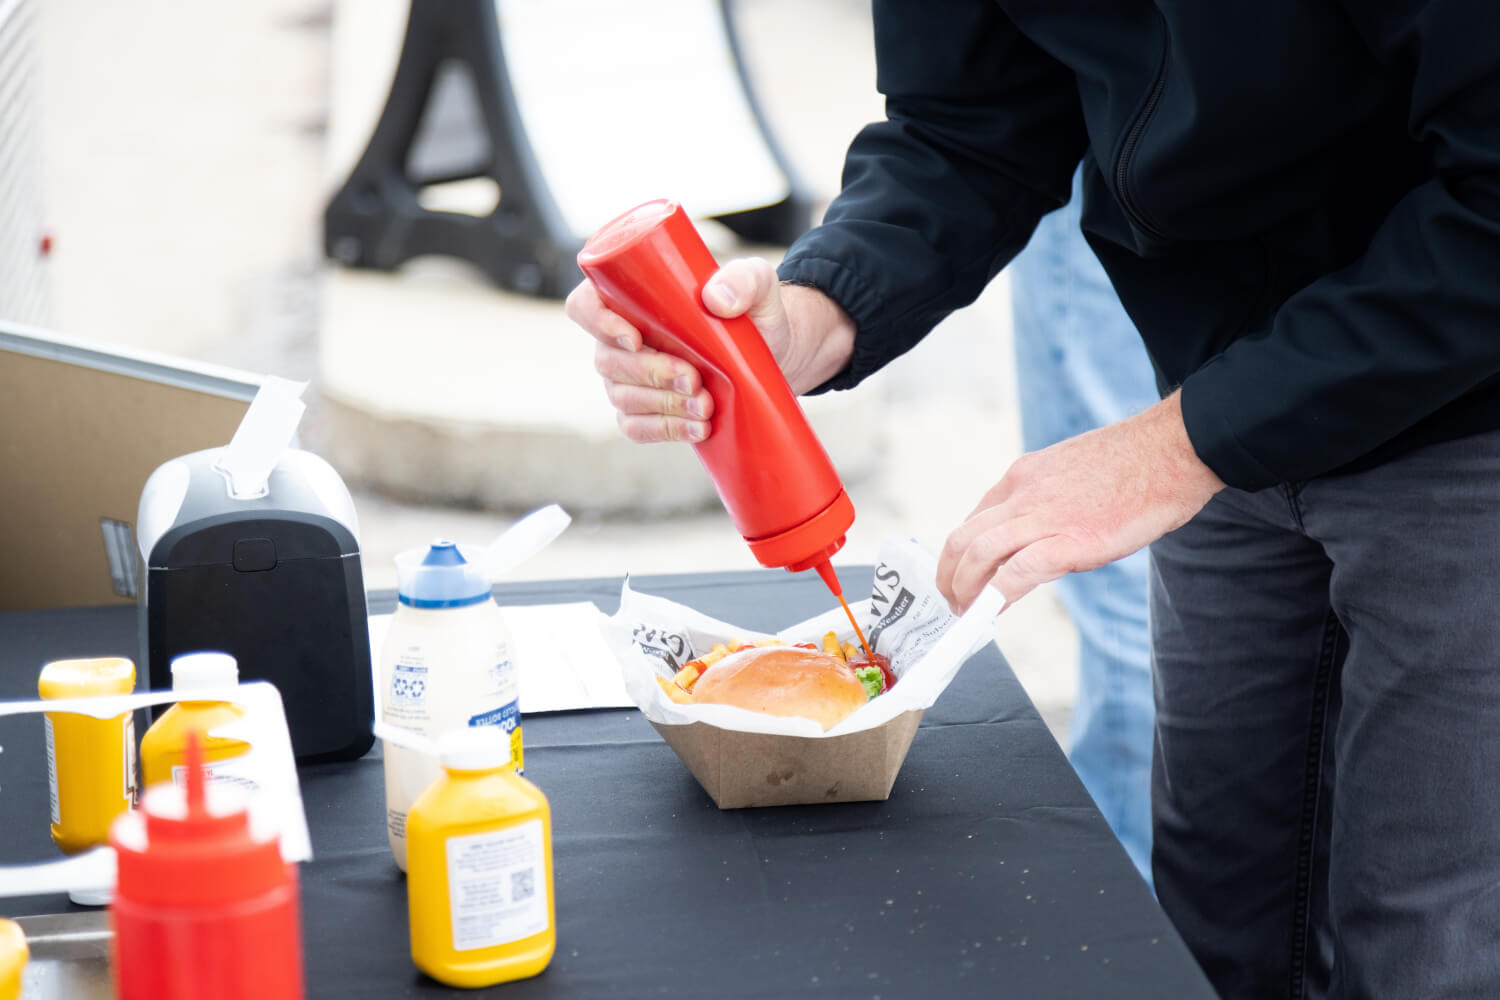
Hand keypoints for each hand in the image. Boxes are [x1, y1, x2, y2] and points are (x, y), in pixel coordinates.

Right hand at [564, 258, 854, 442]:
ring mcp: (628, 377)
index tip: (636, 339)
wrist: (773, 353)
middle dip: (649, 374)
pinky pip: (635, 427)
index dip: (597, 322)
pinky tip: (698, 428)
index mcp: (630, 295)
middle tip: (694, 379)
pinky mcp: (646, 410)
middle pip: (607, 360)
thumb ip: (745, 280)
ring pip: (622, 397)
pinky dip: (665, 430)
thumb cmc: (754, 310)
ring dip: (663, 405)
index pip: (585, 305)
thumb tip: (716, 299)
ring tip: (706, 405)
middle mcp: (619, 337)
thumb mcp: (759, 286)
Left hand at [936, 392, 1223, 611]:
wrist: (1174, 449)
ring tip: (965, 614)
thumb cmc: (1136, 464)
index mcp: (1023, 476)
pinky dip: (996, 596)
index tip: (962, 577)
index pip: (974, 520)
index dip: (961, 555)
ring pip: (978, 554)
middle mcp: (1023, 494)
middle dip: (949, 576)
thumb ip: (1048, 504)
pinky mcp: (1071, 541)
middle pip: (962, 539)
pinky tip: (991, 613)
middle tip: (954, 602)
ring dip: (963, 590)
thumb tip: (1041, 544)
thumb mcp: (1072, 474)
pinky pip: (1018, 571)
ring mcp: (1044, 516)